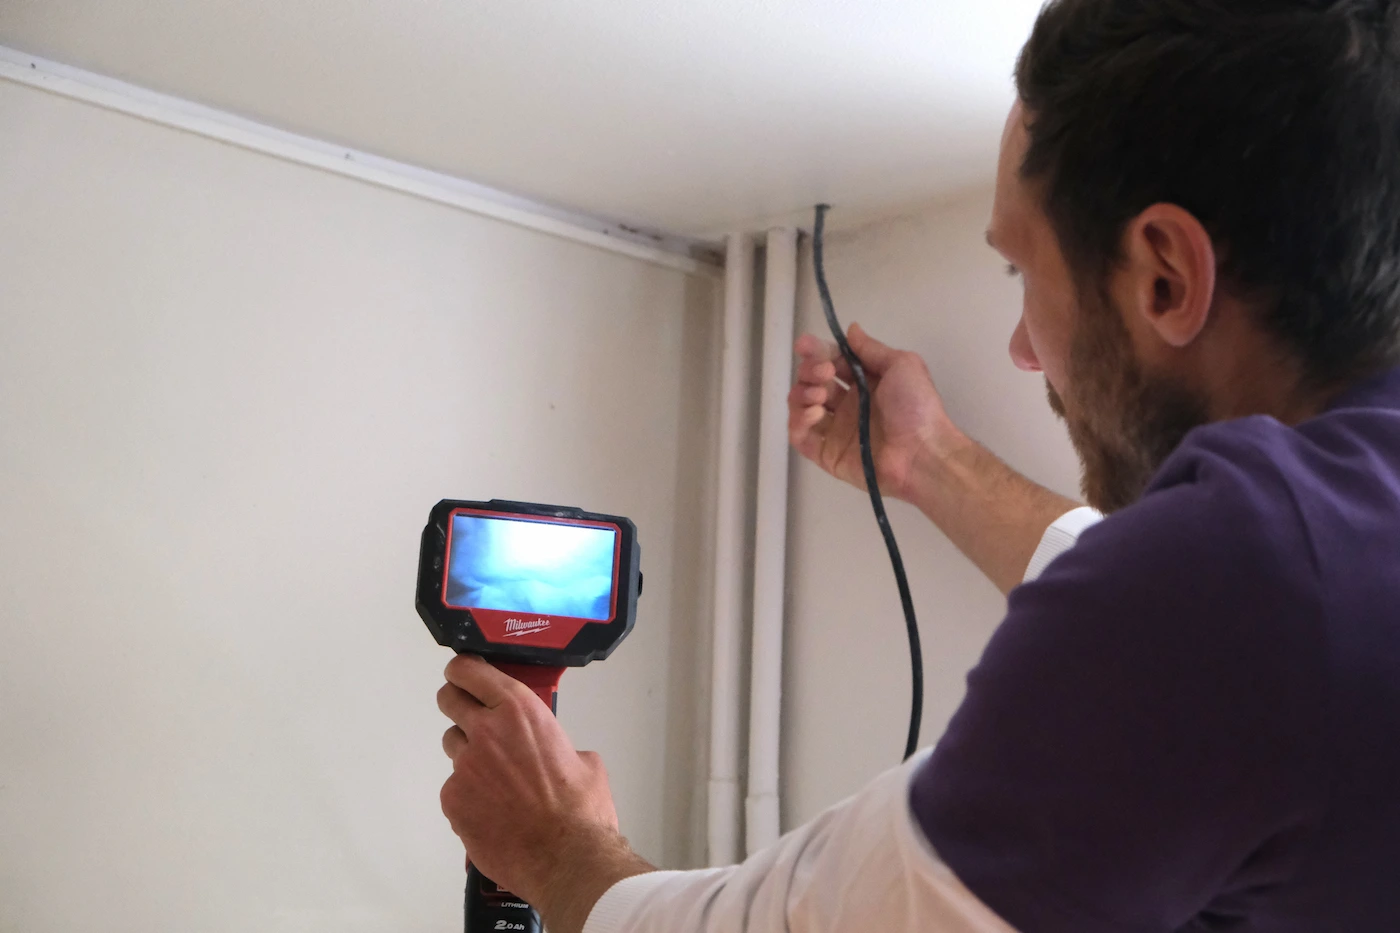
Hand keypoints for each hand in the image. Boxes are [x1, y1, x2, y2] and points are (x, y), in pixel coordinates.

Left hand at [437, 654, 644, 918]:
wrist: (566, 859)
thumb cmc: (582, 809)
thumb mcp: (584, 760)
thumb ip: (556, 744)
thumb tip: (555, 754)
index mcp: (519, 711)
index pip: (470, 670)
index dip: (463, 670)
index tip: (465, 675)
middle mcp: (485, 731)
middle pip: (448, 699)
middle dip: (457, 704)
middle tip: (472, 718)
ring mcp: (464, 766)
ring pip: (453, 746)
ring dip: (468, 754)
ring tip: (495, 779)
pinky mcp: (453, 800)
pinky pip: (454, 787)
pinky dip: (468, 795)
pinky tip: (492, 811)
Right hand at [788, 323, 962, 500]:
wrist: (922, 452)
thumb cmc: (916, 407)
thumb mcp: (902, 365)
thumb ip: (871, 348)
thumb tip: (851, 329)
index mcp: (864, 384)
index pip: (831, 362)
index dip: (816, 352)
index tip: (804, 345)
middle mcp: (847, 405)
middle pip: (813, 382)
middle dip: (810, 371)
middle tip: (824, 374)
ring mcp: (835, 431)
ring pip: (802, 407)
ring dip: (802, 394)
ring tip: (820, 395)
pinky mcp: (827, 454)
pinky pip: (801, 437)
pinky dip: (798, 422)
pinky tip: (815, 413)